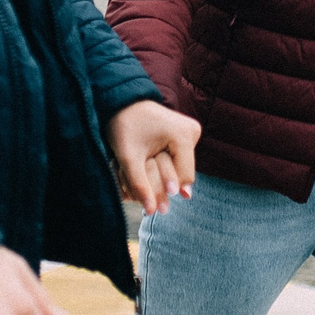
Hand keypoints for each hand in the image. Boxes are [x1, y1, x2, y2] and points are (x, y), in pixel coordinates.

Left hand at [109, 100, 200, 215]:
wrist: (122, 102)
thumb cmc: (124, 126)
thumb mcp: (129, 157)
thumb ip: (141, 184)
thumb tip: (152, 211)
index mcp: (184, 135)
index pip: (183, 177)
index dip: (167, 191)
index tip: (157, 209)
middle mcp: (192, 132)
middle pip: (181, 174)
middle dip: (161, 187)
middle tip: (149, 205)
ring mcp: (190, 133)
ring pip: (178, 169)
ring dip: (159, 177)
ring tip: (142, 180)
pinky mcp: (184, 135)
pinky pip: (175, 160)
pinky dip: (160, 167)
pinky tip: (146, 166)